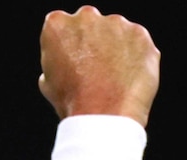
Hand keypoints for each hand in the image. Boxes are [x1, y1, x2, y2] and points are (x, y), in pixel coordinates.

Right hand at [38, 5, 160, 126]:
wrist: (104, 114)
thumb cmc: (74, 101)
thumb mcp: (46, 81)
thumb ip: (55, 59)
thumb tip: (65, 61)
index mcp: (57, 25)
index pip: (60, 24)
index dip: (65, 44)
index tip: (69, 58)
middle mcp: (87, 17)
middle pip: (89, 22)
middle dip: (91, 40)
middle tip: (91, 67)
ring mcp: (117, 24)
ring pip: (115, 31)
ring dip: (113, 47)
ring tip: (111, 76)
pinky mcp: (140, 35)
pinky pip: (136, 42)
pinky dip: (134, 55)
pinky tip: (126, 76)